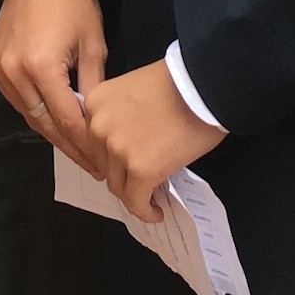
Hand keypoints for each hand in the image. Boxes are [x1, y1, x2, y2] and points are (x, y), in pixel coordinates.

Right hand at [0, 0, 105, 176]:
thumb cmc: (74, 3)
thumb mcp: (93, 46)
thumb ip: (92, 89)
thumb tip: (96, 124)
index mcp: (41, 68)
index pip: (66, 120)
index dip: (85, 146)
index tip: (102, 166)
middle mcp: (13, 73)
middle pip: (44, 124)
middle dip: (70, 147)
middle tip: (92, 167)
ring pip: (28, 114)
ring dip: (52, 132)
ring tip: (77, 150)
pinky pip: (16, 98)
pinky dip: (35, 111)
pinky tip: (54, 122)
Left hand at [82, 61, 225, 223]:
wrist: (202, 85)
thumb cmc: (176, 83)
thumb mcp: (131, 91)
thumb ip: (119, 115)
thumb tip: (125, 145)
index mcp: (95, 103)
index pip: (93, 141)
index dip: (109, 156)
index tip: (123, 166)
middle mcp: (98, 126)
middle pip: (104, 164)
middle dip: (121, 174)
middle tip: (138, 181)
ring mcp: (117, 149)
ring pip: (118, 186)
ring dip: (133, 193)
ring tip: (150, 197)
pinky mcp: (140, 170)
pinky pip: (137, 202)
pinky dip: (145, 211)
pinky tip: (156, 211)